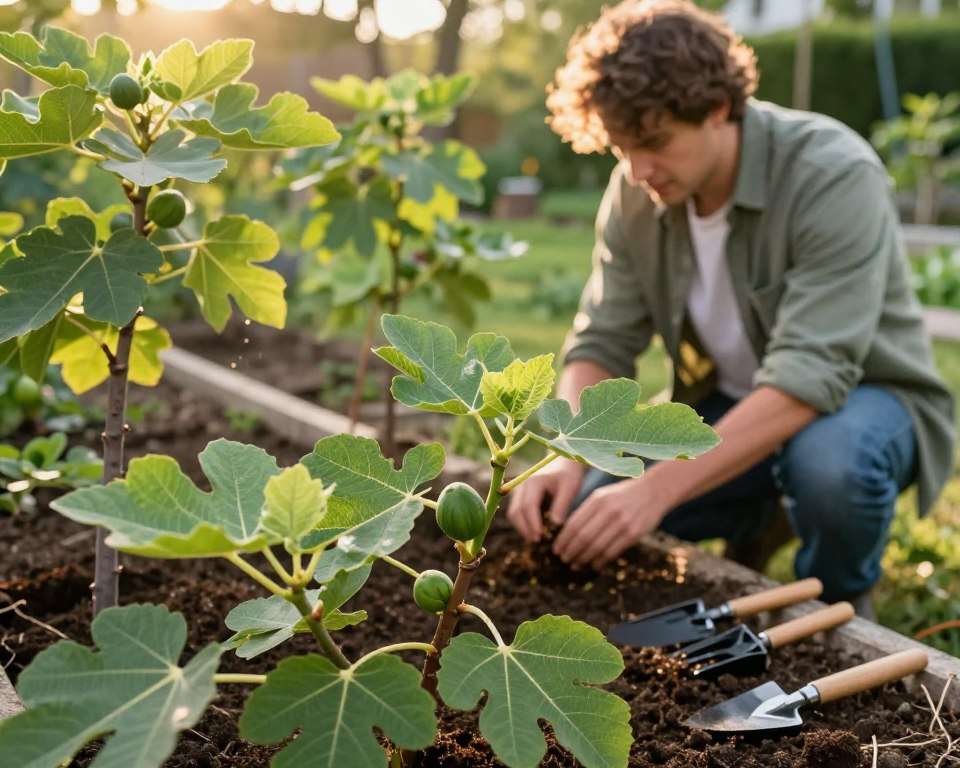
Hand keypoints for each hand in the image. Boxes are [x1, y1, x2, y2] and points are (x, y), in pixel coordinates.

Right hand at [506, 457, 584, 542]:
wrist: (562, 461)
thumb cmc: (569, 473)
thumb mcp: (570, 487)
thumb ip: (562, 505)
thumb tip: (555, 525)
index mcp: (534, 481)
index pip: (528, 505)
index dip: (532, 523)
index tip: (540, 537)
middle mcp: (522, 484)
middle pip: (516, 511)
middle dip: (524, 528)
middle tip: (536, 542)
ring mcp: (519, 489)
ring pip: (513, 512)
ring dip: (521, 527)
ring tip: (535, 539)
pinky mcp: (520, 494)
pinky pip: (516, 511)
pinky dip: (522, 523)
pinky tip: (533, 531)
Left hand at [552, 475, 667, 569]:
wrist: (654, 491)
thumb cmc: (623, 495)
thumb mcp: (602, 495)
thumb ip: (587, 510)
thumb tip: (567, 532)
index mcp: (597, 500)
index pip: (574, 523)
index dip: (563, 540)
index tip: (556, 549)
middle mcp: (609, 510)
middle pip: (583, 537)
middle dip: (571, 551)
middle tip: (564, 560)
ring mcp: (622, 522)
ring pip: (597, 546)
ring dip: (583, 558)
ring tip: (576, 564)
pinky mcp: (634, 533)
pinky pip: (613, 551)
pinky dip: (601, 561)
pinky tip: (595, 565)